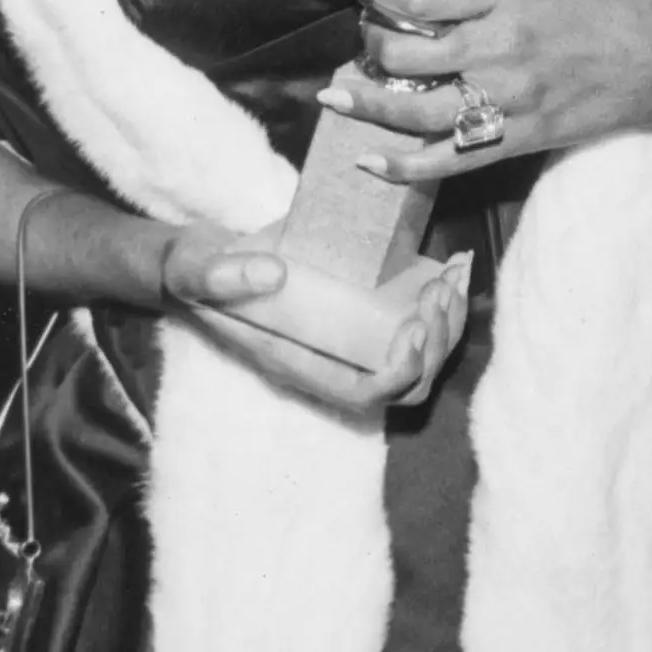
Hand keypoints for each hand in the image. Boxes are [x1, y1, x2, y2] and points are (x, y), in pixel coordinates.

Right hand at [159, 220, 466, 414]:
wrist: (204, 259)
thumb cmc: (197, 271)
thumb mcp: (195, 268)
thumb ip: (218, 275)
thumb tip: (272, 275)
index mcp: (297, 361)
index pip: (363, 392)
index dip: (400, 372)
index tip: (412, 324)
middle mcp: (331, 357)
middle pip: (407, 382)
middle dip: (437, 343)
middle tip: (437, 291)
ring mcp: (352, 335)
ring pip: (423, 355)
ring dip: (450, 321)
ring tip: (453, 275)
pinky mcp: (365, 307)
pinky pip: (420, 317)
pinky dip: (448, 293)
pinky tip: (457, 261)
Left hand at [325, 0, 651, 183]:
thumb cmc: (606, 8)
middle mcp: (502, 46)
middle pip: (404, 51)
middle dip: (370, 42)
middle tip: (365, 34)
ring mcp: (509, 98)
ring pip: (414, 109)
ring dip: (367, 104)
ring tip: (339, 96)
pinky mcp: (519, 137)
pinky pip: (449, 160)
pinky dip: (404, 166)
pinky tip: (371, 161)